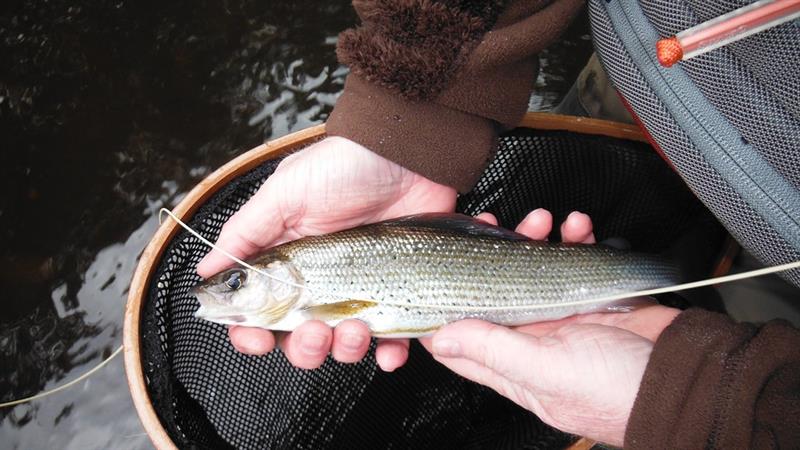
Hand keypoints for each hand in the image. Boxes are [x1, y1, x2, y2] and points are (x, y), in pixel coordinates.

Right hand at [197, 136, 456, 370]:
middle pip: (299, 337)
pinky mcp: (396, 290)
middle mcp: (319, 281)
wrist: (407, 153)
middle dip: (304, 346)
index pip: (259, 310)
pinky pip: (391, 337)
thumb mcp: (284, 192)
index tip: (259, 339)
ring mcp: (359, 288)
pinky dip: (389, 352)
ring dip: (345, 349)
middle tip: (316, 331)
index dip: (252, 332)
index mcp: (285, 261)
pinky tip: (389, 349)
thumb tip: (206, 270)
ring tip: (357, 328)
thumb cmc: (343, 166)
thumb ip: (245, 233)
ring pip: (342, 343)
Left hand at [420, 211, 680, 446]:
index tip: (434, 275)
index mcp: (514, 367)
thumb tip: (441, 338)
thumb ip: (494, 351)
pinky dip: (576, 240)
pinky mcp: (592, 297)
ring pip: (535, 271)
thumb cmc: (618, 391)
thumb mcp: (548, 371)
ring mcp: (563, 316)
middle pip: (497, 294)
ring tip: (546, 219)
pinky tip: (580, 228)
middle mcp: (534, 341)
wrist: (685, 374)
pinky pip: (576, 261)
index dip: (443, 311)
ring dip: (537, 240)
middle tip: (493, 224)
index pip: (463, 342)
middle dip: (494, 256)